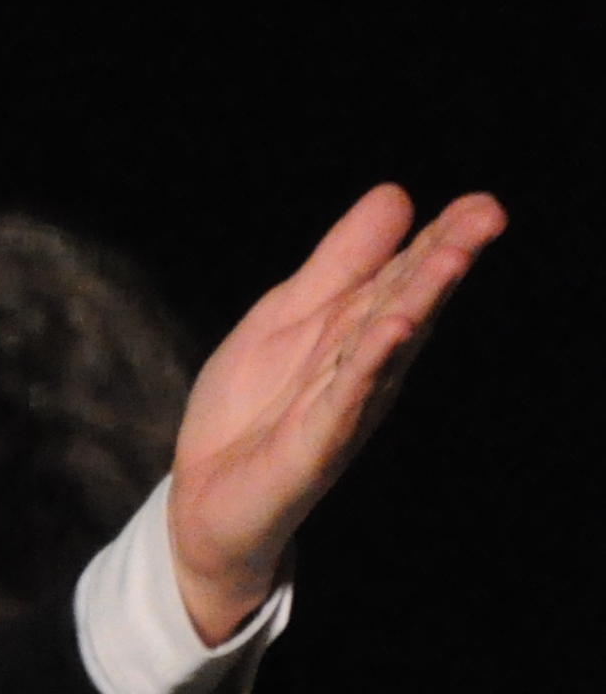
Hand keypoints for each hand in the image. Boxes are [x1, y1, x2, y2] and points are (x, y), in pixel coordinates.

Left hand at [168, 182, 505, 640]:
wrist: (203, 499)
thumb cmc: (252, 408)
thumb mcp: (285, 315)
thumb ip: (339, 263)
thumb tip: (397, 195)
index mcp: (360, 331)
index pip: (403, 277)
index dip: (440, 239)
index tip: (482, 202)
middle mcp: (367, 366)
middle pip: (410, 303)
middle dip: (446, 259)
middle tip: (489, 214)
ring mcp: (346, 405)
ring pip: (389, 345)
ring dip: (420, 300)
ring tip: (451, 257)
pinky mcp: (316, 443)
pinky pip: (347, 398)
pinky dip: (370, 364)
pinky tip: (393, 331)